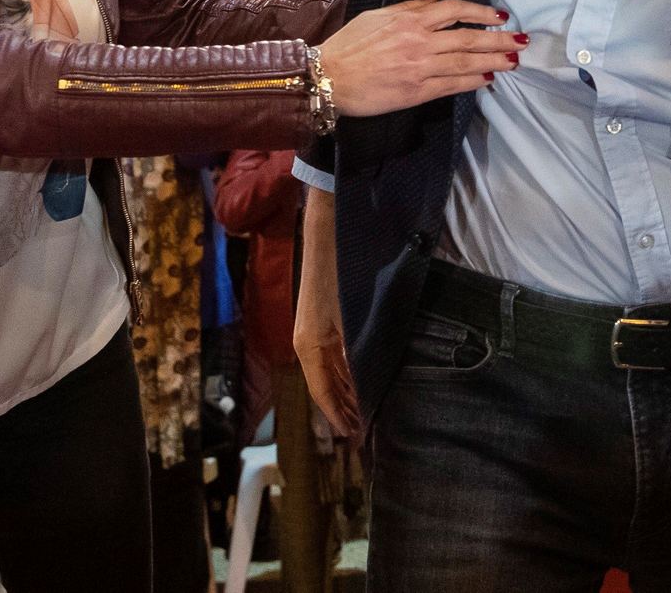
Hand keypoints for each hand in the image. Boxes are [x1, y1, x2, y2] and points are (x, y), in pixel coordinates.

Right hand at [294, 187, 361, 437]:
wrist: (328, 234)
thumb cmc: (341, 274)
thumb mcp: (352, 318)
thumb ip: (354, 353)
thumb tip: (361, 385)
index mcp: (309, 346)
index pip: (323, 393)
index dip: (339, 416)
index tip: (355, 436)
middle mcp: (306, 342)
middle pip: (324, 386)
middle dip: (342, 409)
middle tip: (364, 431)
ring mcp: (311, 331)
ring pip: (327, 372)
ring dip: (344, 392)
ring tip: (362, 413)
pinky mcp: (319, 320)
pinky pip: (330, 357)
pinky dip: (343, 373)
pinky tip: (358, 379)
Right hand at [319, 0, 526, 115]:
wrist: (327, 78)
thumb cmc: (348, 46)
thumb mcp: (376, 16)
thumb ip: (409, 6)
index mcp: (409, 20)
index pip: (454, 10)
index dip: (481, 12)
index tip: (499, 17)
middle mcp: (419, 42)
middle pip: (468, 37)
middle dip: (499, 40)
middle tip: (521, 40)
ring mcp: (420, 67)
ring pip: (466, 62)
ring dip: (493, 61)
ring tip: (513, 60)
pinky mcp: (416, 91)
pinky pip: (452, 85)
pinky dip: (473, 81)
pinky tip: (487, 78)